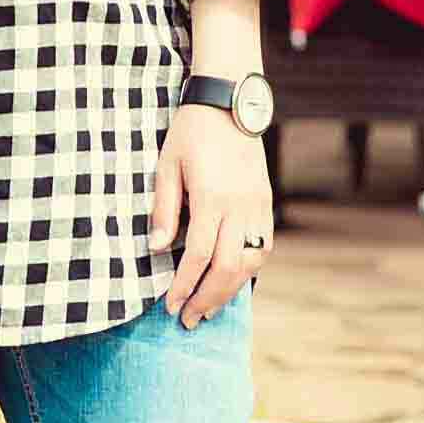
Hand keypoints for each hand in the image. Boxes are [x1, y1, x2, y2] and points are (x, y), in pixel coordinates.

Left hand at [149, 107, 273, 327]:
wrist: (231, 103)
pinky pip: (264, 247)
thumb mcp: (167, 166)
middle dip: (207, 298)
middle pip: (228, 268)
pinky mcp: (267, 204)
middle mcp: (241, 207)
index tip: (170, 305)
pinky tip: (232, 283)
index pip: (198, 256)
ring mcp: (258, 206)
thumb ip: (163, 209)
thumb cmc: (191, 133)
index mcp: (213, 198)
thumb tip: (156, 248)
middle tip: (188, 319)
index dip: (184, 285)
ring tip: (209, 308)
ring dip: (230, 291)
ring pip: (251, 263)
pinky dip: (248, 271)